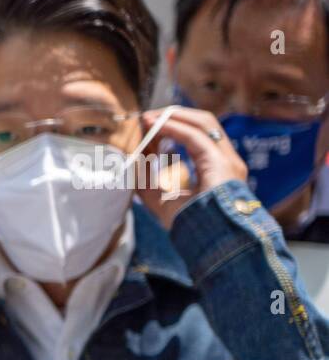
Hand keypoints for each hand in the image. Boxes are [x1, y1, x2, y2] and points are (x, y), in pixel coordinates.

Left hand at [139, 106, 246, 229]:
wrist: (209, 242)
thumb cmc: (188, 225)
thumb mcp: (158, 197)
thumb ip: (146, 177)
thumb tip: (132, 157)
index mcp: (216, 167)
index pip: (196, 136)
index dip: (171, 128)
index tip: (146, 126)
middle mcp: (226, 160)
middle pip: (202, 124)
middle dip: (173, 116)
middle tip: (145, 117)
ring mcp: (227, 159)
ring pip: (204, 123)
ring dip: (174, 117)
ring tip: (148, 119)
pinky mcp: (222, 163)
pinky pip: (196, 136)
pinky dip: (174, 128)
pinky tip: (155, 127)